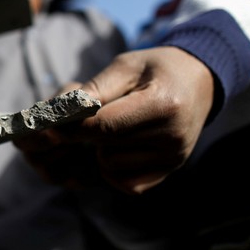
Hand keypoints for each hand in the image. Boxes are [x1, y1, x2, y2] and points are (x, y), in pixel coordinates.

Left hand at [15, 46, 214, 193]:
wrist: (200, 82)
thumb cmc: (157, 68)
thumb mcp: (126, 66)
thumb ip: (95, 89)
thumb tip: (61, 112)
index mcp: (162, 105)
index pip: (104, 125)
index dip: (72, 126)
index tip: (49, 124)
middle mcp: (172, 138)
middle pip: (104, 146)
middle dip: (82, 135)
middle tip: (74, 120)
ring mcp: (172, 160)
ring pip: (109, 166)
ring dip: (98, 150)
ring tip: (108, 126)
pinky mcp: (167, 172)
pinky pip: (124, 183)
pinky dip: (111, 168)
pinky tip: (115, 146)